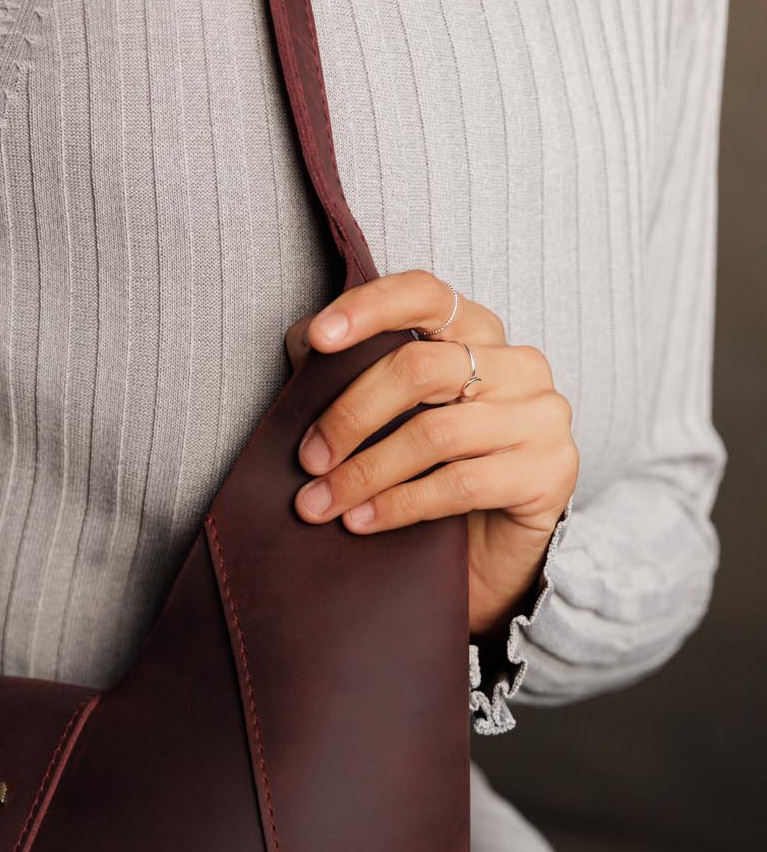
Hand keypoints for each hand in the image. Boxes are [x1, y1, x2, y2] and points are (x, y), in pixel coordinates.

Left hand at [284, 269, 577, 638]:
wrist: (492, 555)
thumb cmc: (433, 476)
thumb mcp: (391, 422)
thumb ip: (354, 376)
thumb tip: (302, 340)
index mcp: (477, 335)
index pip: (424, 295)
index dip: (368, 309)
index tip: (317, 339)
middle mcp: (518, 365)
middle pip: (419, 369)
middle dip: (350, 416)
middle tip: (308, 459)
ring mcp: (541, 416)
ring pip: (435, 433)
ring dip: (364, 472)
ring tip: (320, 503)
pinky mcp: (549, 472)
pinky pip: (459, 485)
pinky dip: (399, 505)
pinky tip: (361, 522)